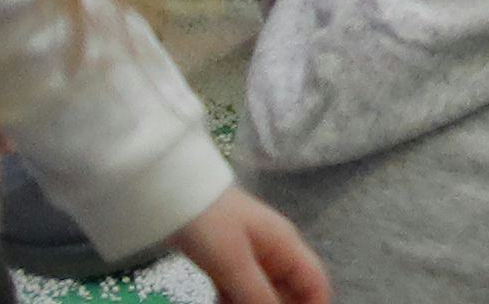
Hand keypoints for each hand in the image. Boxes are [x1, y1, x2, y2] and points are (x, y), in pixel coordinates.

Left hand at [173, 183, 331, 303]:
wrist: (173, 196)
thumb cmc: (210, 222)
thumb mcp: (235, 264)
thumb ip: (257, 296)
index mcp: (286, 245)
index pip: (315, 281)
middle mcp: (275, 252)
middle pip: (290, 291)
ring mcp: (252, 257)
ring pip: (263, 293)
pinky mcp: (230, 262)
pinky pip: (241, 290)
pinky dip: (235, 302)